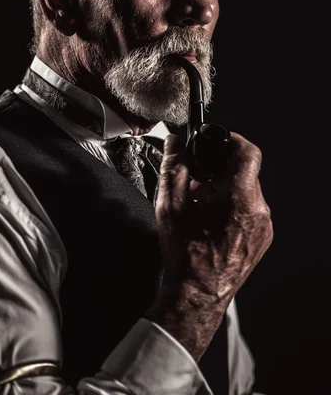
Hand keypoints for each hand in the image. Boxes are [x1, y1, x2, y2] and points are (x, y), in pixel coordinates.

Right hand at [145, 132, 272, 359]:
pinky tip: (211, 221)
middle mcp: (258, 212)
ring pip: (246, 192)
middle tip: (197, 181)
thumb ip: (173, 166)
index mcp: (240, 198)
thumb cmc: (185, 255)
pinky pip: (250, 211)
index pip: (248, 152)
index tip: (218, 141)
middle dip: (219, 171)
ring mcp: (263, 228)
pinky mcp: (261, 240)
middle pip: (244, 173)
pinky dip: (232, 208)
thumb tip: (175, 143)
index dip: (232, 140)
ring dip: (225, 190)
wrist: (196, 294)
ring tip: (200, 205)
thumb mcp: (171, 204)